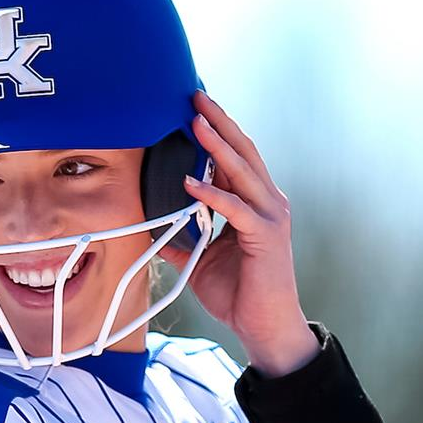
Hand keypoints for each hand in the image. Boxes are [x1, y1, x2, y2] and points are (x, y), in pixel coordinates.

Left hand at [176, 93, 318, 376]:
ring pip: (242, 171)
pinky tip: (190, 182)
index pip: (234, 157)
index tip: (194, 106)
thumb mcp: (201, 258)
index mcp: (253, 202)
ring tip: (196, 121)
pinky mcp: (266, 237)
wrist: (264, 326)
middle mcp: (267, 201)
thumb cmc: (238, 292)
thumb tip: (151, 222)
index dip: (216, 130)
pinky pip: (236, 210)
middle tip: (195, 95)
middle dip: (218, 122)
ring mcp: (270, 217)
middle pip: (242, 151)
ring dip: (218, 145)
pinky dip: (213, 194)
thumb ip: (183, 235)